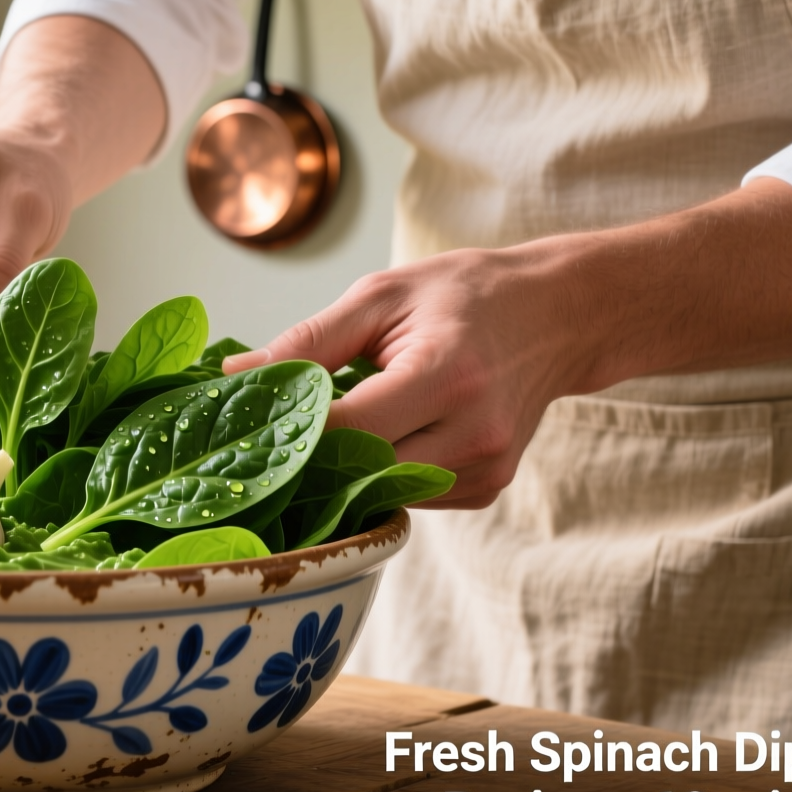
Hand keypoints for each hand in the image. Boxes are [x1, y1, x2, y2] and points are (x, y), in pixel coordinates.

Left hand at [222, 178, 791, 508]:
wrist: (560, 315)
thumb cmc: (464, 295)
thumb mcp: (380, 296)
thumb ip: (306, 342)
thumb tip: (231, 380)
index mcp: (446, 373)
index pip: (347, 427)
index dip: (292, 431)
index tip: (251, 422)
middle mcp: (474, 431)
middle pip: (360, 471)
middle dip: (310, 456)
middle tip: (270, 435)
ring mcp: (486, 468)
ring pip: (381, 491)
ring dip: (345, 468)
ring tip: (331, 425)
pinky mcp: (487, 489)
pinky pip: (409, 496)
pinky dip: (382, 473)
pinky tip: (382, 437)